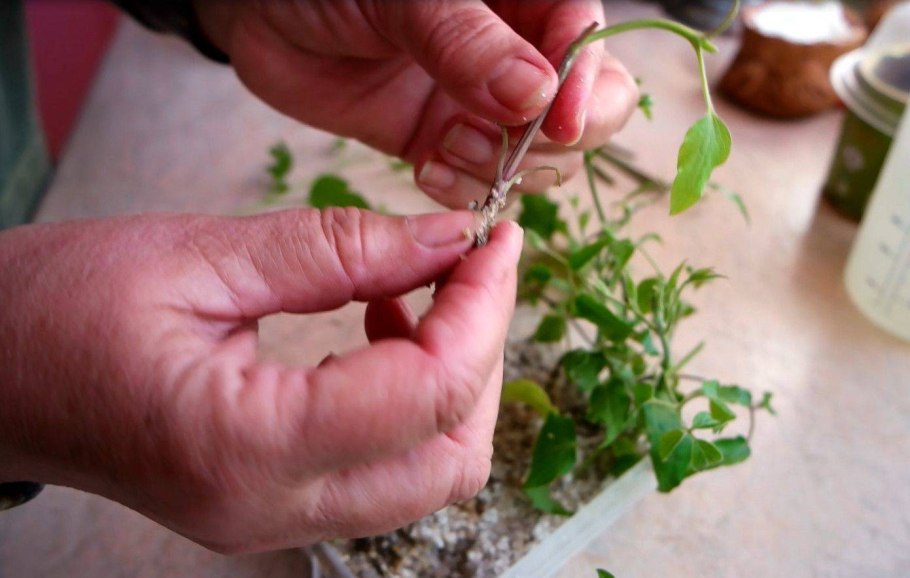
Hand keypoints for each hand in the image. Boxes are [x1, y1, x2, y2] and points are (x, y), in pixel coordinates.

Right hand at [0, 210, 521, 552]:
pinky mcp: (275, 504)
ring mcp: (274, 520)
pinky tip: (383, 327)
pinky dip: (414, 400)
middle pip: (451, 456)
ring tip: (418, 292)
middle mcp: (269, 507)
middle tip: (470, 267)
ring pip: (432, 473)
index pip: (426, 395)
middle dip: (483, 351)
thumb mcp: (199, 254)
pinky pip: (387, 468)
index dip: (481, 310)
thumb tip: (447, 240)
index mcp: (245, 445)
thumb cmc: (55, 309)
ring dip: (453, 379)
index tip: (495, 243)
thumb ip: (338, 249)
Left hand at [195, 0, 638, 207]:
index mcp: (520, 0)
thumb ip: (466, 41)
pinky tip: (427, 167)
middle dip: (549, 141)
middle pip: (582, 112)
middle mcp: (512, 54)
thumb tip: (537, 96)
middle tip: (500, 144)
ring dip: (502, 170)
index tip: (556, 122)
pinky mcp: (441, 143)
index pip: (585, 43)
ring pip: (537, 158)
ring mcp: (479, 104)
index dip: (585, 87)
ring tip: (444, 148)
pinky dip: (465, 190)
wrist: (261, 14)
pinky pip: (481, 184)